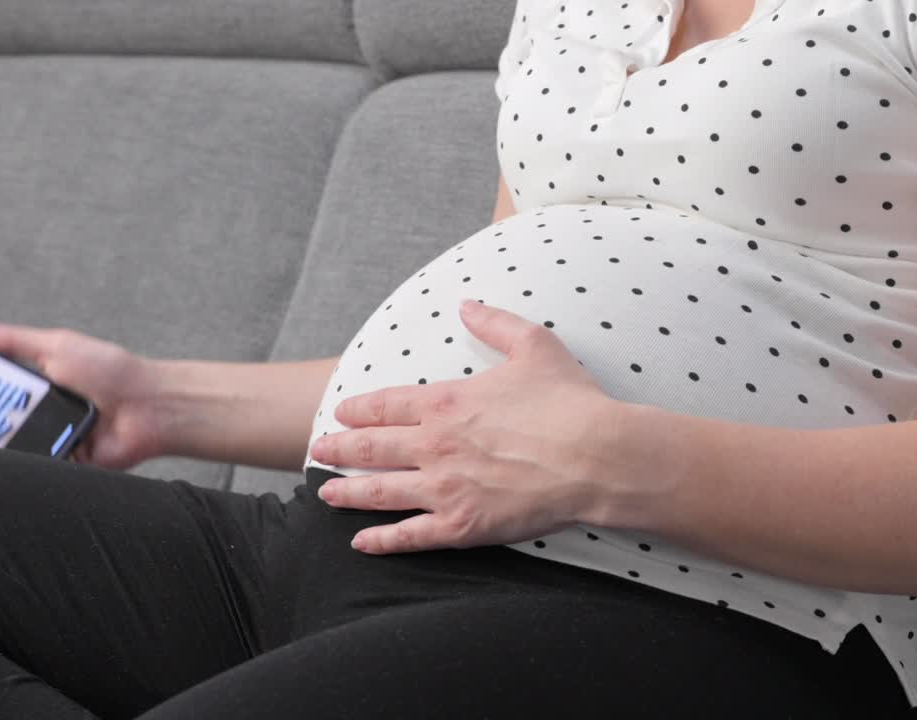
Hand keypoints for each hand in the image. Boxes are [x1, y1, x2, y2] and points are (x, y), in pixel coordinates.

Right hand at [0, 321, 163, 469]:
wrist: (149, 405)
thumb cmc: (113, 371)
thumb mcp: (59, 346)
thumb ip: (17, 341)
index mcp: (36, 389)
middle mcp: (40, 417)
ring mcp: (50, 442)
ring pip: (10, 450)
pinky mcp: (64, 466)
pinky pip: (36, 469)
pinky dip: (25, 464)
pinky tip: (14, 453)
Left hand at [309, 299, 619, 553]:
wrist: (598, 457)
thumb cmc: (570, 402)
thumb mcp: (534, 345)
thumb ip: (495, 323)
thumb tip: (466, 304)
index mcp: (446, 403)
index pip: (385, 405)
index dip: (358, 409)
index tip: (340, 411)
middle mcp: (434, 445)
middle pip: (370, 447)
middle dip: (340, 449)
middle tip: (319, 450)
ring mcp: (444, 488)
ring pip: (379, 492)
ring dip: (347, 492)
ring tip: (325, 493)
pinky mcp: (462, 525)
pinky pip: (410, 535)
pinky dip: (382, 540)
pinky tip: (361, 543)